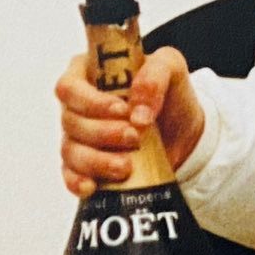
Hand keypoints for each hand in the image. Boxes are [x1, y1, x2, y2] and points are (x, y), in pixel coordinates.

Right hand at [55, 45, 201, 196]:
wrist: (184, 131)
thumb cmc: (170, 92)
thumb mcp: (171, 67)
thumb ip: (155, 74)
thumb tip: (138, 110)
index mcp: (88, 75)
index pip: (70, 86)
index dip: (91, 101)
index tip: (122, 110)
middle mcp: (77, 106)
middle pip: (70, 121)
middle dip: (102, 132)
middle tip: (133, 137)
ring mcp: (77, 137)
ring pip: (70, 150)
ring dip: (96, 160)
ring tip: (126, 166)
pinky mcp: (84, 164)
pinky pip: (70, 175)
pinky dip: (77, 182)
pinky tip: (91, 187)